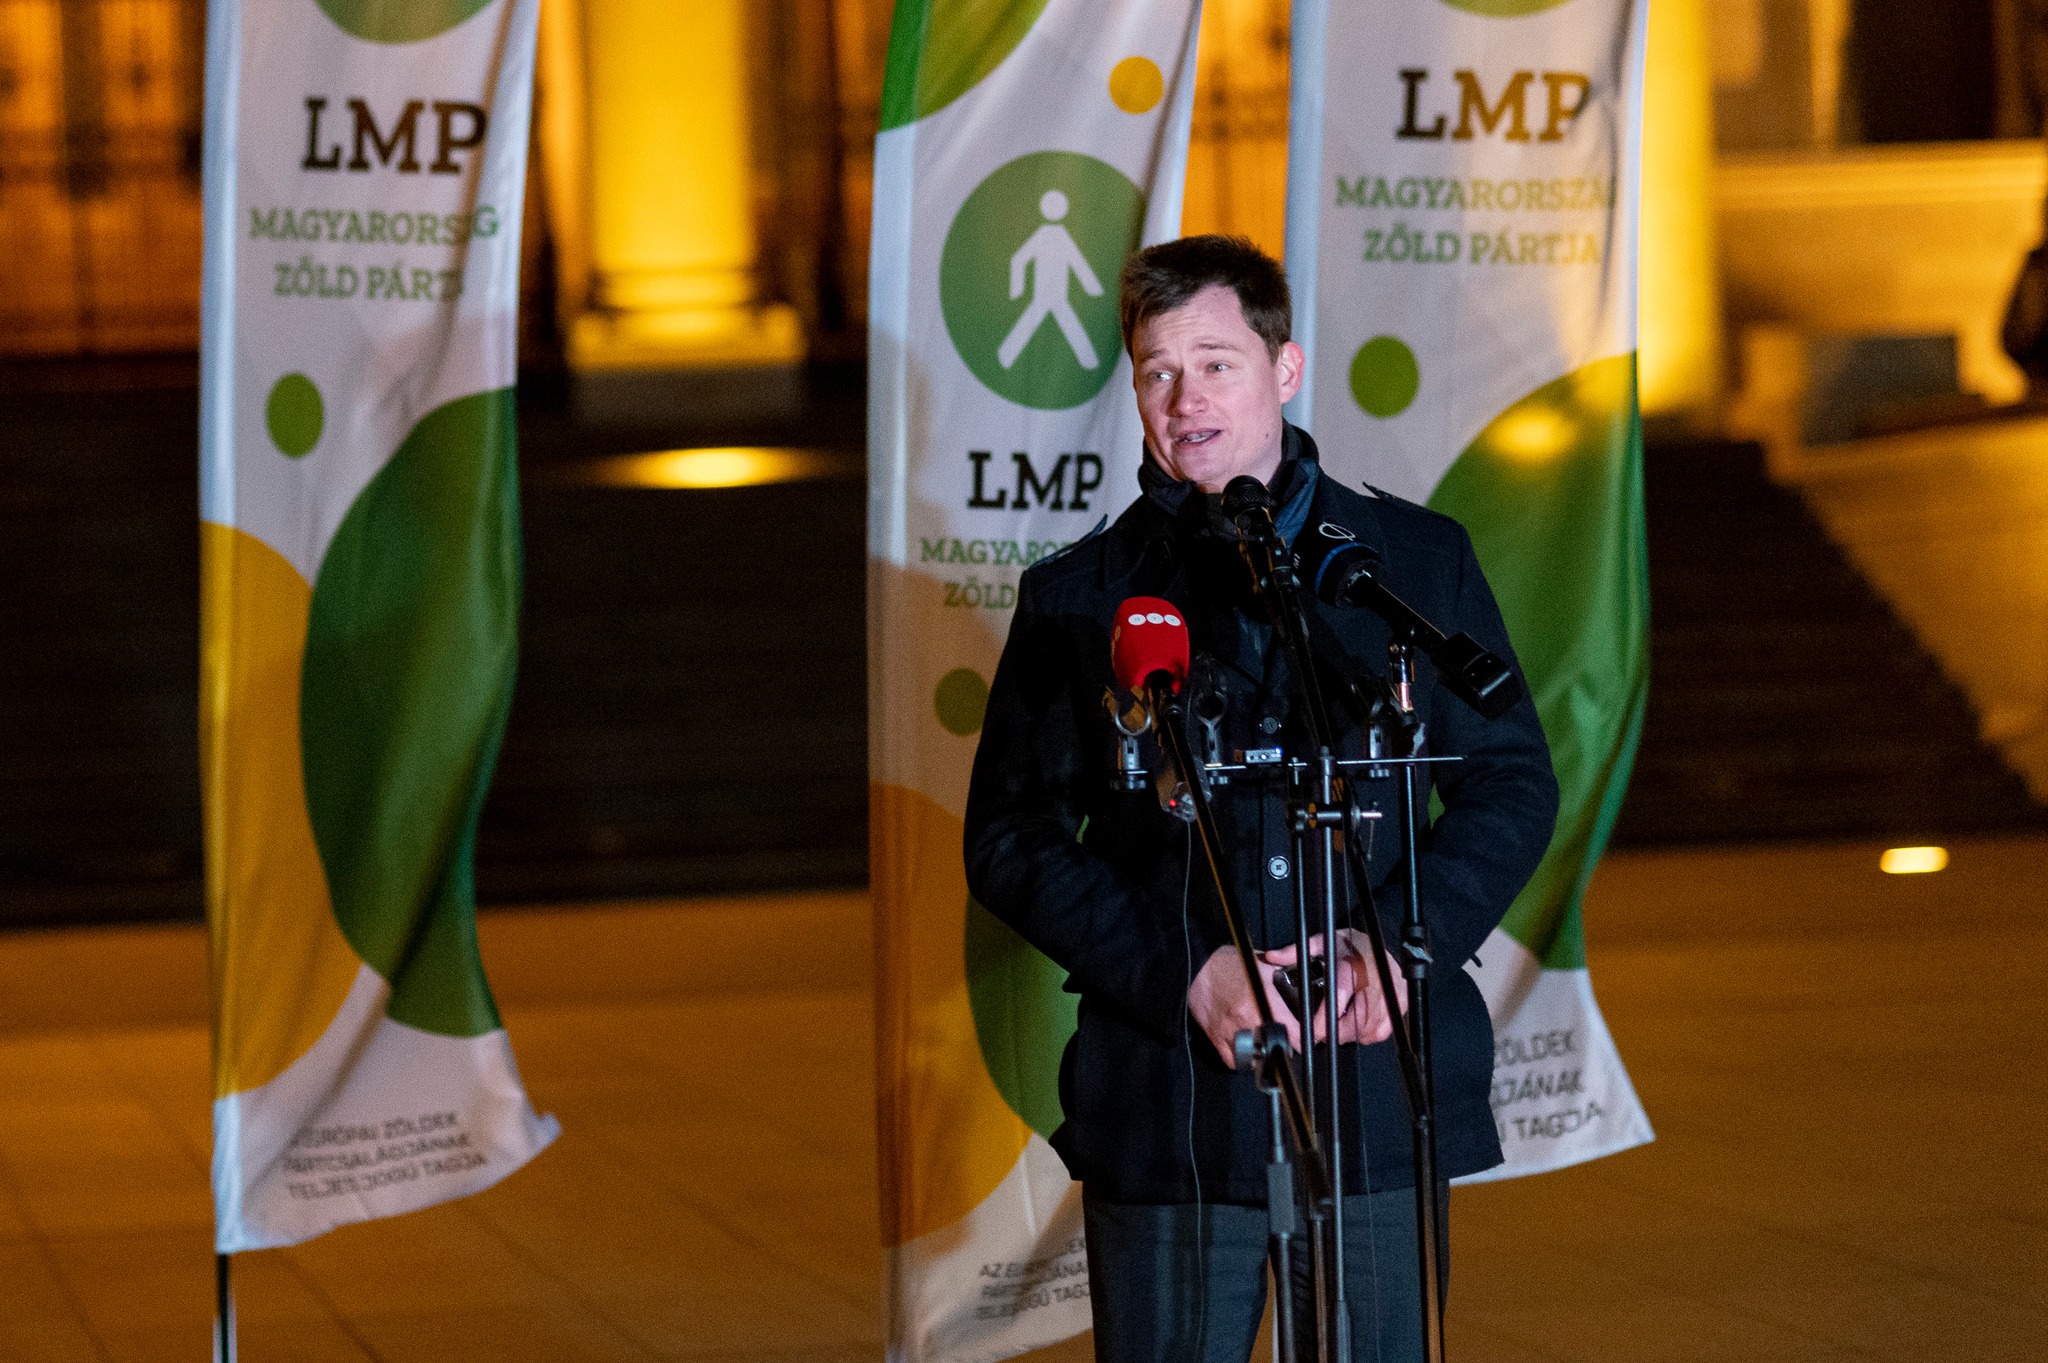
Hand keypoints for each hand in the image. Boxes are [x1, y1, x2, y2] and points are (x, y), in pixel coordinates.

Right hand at [1186, 946, 1299, 1067]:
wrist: (1196, 966)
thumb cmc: (1228, 963)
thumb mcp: (1262, 964)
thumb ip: (1281, 975)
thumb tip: (1299, 980)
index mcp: (1265, 1000)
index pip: (1295, 1033)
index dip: (1303, 1038)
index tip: (1305, 1039)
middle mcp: (1250, 1019)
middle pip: (1277, 1049)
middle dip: (1284, 1047)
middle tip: (1284, 1041)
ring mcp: (1232, 1031)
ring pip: (1256, 1059)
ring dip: (1262, 1056)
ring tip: (1264, 1047)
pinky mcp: (1217, 1038)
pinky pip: (1233, 1061)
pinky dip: (1240, 1060)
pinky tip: (1244, 1050)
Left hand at [1262, 931, 1407, 1046]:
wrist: (1377, 942)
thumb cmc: (1349, 944)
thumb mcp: (1322, 942)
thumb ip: (1297, 950)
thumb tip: (1273, 957)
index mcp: (1354, 962)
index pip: (1341, 993)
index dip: (1327, 1016)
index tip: (1315, 1029)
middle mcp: (1376, 976)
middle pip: (1358, 1017)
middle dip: (1337, 1031)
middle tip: (1324, 1032)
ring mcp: (1391, 990)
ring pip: (1372, 1026)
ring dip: (1353, 1034)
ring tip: (1338, 1028)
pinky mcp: (1400, 1000)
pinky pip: (1386, 1027)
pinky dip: (1370, 1032)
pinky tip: (1358, 1026)